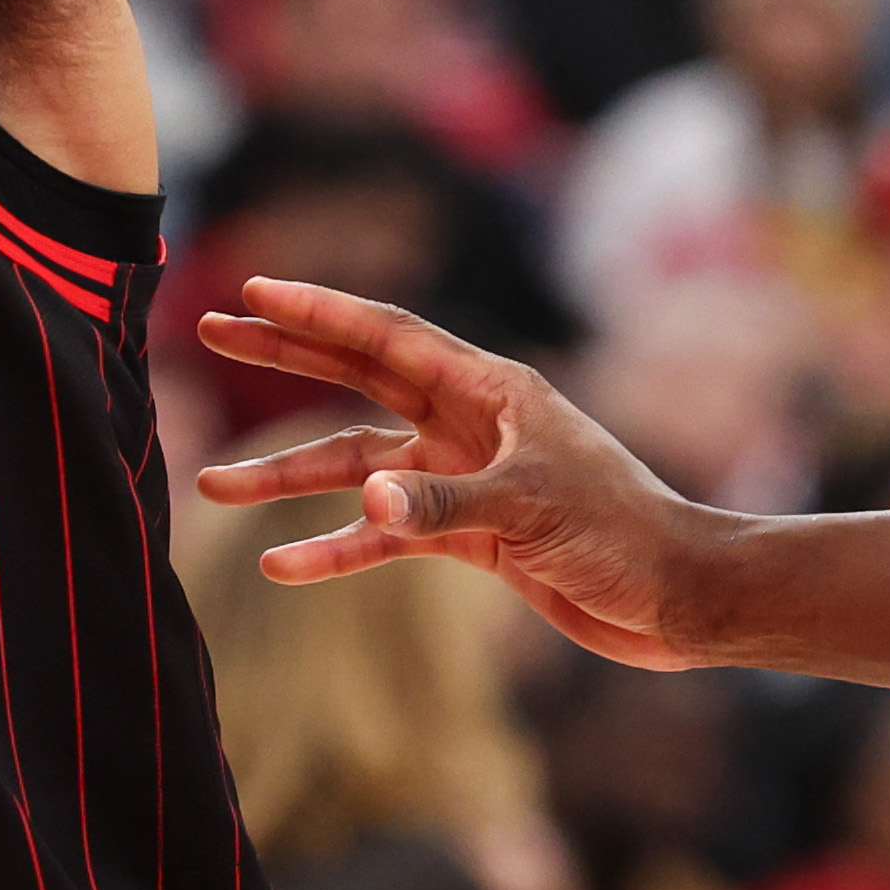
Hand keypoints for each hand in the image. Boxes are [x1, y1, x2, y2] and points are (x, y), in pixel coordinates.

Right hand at [192, 277, 724, 668]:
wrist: (676, 597)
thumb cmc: (623, 534)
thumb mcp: (530, 510)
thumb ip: (441, 503)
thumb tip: (366, 499)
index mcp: (490, 390)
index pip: (386, 337)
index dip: (317, 313)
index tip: (252, 292)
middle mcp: (468, 424)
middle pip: (357, 379)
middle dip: (286, 358)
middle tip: (213, 332)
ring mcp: (463, 479)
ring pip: (358, 466)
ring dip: (290, 477)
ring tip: (214, 485)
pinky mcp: (468, 535)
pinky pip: (385, 535)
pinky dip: (338, 549)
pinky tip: (285, 567)